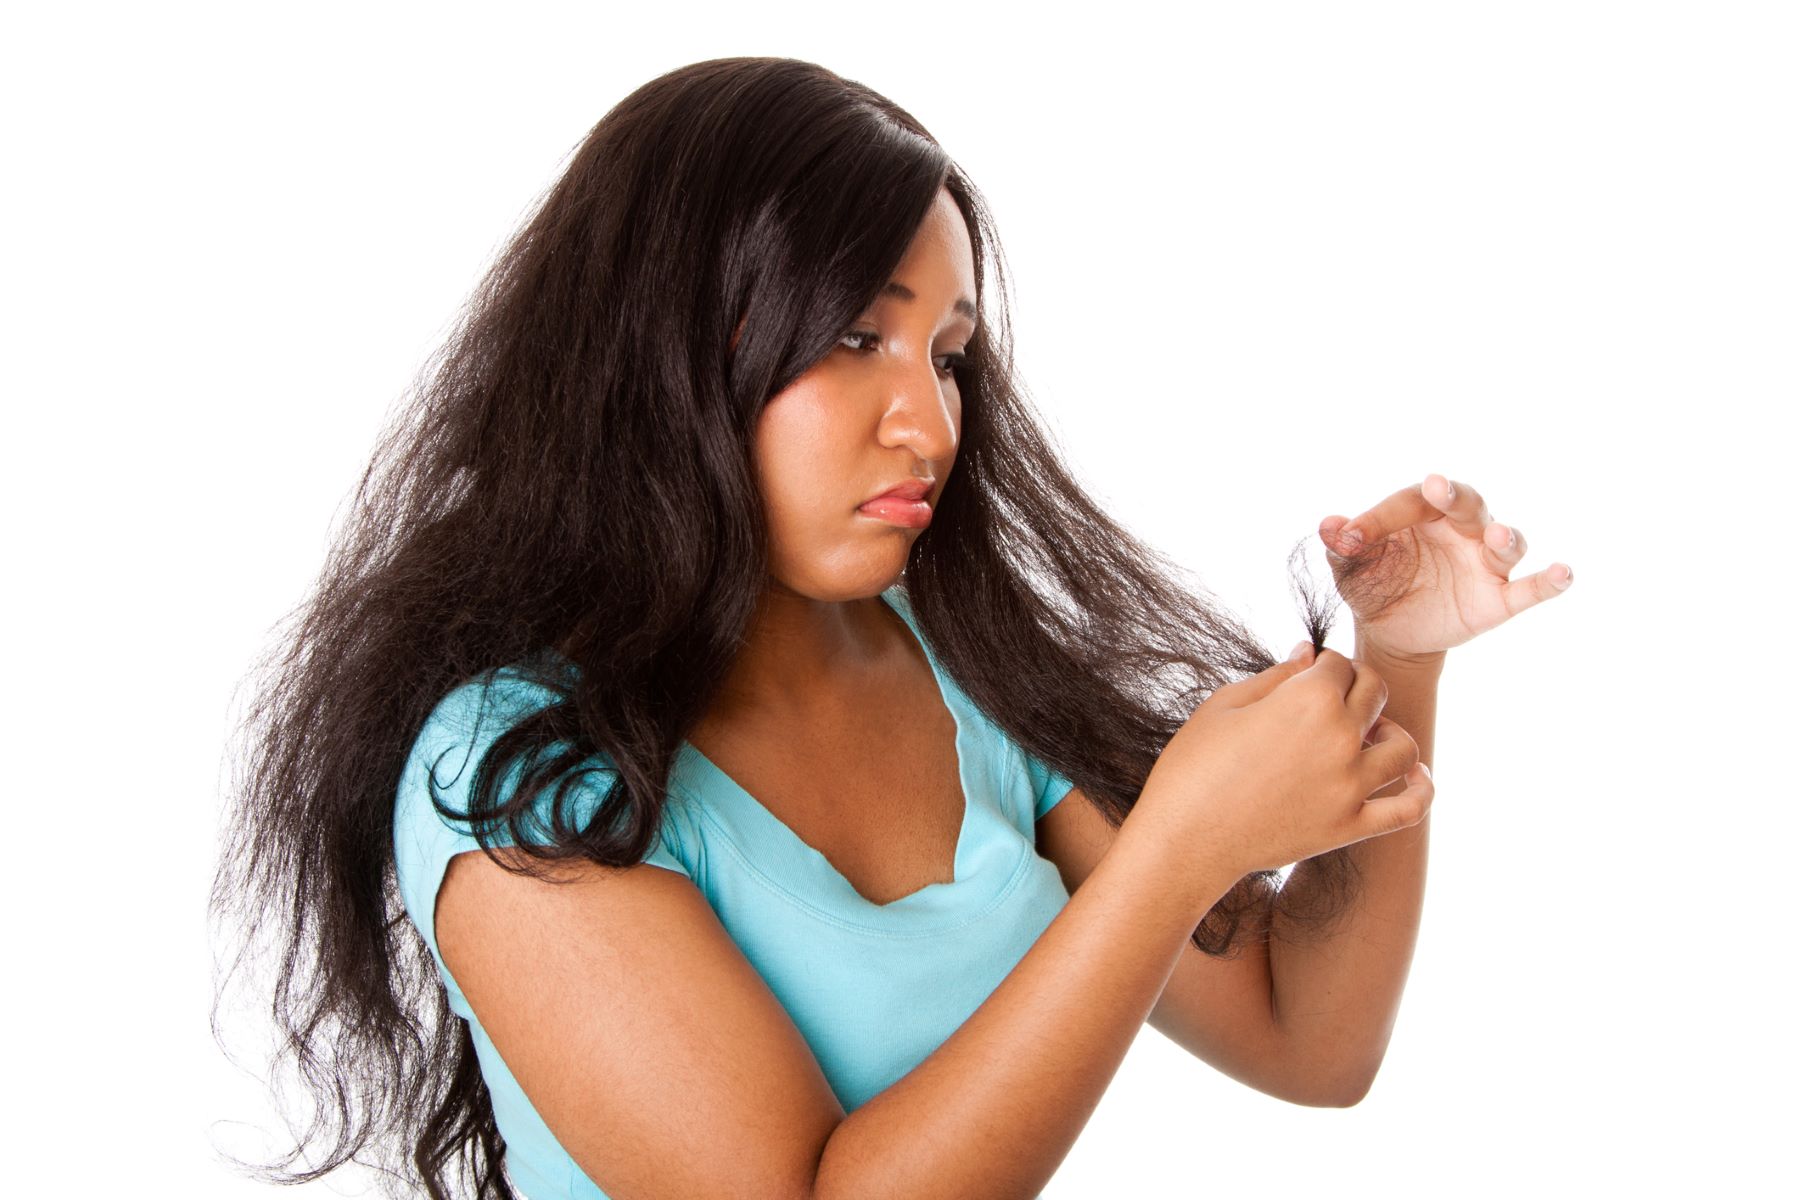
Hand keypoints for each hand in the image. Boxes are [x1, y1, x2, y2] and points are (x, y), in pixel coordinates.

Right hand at [1137, 644, 1433, 882]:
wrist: (1184, 840)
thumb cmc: (1193, 766)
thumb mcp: (1225, 704)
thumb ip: (1277, 675)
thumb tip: (1311, 654)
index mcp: (1308, 697)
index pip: (1340, 663)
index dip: (1324, 664)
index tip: (1309, 674)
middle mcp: (1340, 737)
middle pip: (1375, 692)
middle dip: (1357, 687)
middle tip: (1332, 698)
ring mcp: (1351, 786)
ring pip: (1403, 746)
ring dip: (1390, 731)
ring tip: (1367, 735)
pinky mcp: (1351, 827)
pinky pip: (1410, 808)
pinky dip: (1422, 789)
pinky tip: (1416, 775)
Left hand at [1319, 473, 1572, 660]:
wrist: (1390, 631)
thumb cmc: (1373, 583)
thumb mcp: (1350, 567)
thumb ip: (1341, 546)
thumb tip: (1328, 527)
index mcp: (1423, 512)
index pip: (1407, 503)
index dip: (1378, 518)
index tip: (1347, 537)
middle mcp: (1461, 530)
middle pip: (1467, 505)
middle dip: (1454, 496)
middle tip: (1438, 488)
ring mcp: (1484, 563)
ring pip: (1505, 543)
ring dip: (1504, 539)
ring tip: (1498, 537)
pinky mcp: (1499, 599)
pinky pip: (1530, 590)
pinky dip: (1550, 581)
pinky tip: (1563, 573)